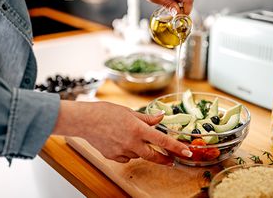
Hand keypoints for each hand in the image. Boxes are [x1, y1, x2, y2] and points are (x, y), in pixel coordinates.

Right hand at [52, 101, 191, 164]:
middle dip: (164, 159)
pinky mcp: (113, 156)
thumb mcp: (129, 112)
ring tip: (131, 138)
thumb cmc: (106, 112)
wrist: (85, 121)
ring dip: (141, 150)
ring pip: (138, 155)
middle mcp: (132, 142)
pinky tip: (121, 142)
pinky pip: (126, 157)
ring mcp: (122, 151)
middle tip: (171, 160)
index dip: (177, 147)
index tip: (187, 153)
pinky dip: (128, 152)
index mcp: (138, 129)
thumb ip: (147, 118)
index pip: (163, 140)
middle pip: (154, 156)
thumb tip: (160, 117)